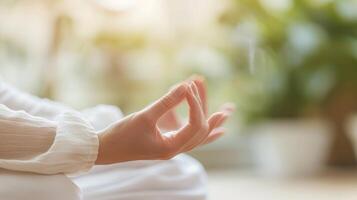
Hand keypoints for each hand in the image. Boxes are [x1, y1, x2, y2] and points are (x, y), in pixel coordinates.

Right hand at [95, 79, 233, 164]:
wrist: (105, 149)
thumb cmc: (121, 135)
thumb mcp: (144, 116)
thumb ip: (166, 102)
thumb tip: (186, 85)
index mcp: (171, 147)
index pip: (195, 125)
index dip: (195, 104)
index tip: (188, 87)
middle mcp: (175, 150)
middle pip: (202, 132)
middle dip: (208, 111)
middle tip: (212, 95)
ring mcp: (172, 148)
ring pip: (199, 136)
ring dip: (212, 122)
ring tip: (227, 113)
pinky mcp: (166, 142)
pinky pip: (191, 138)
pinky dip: (205, 132)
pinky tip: (219, 130)